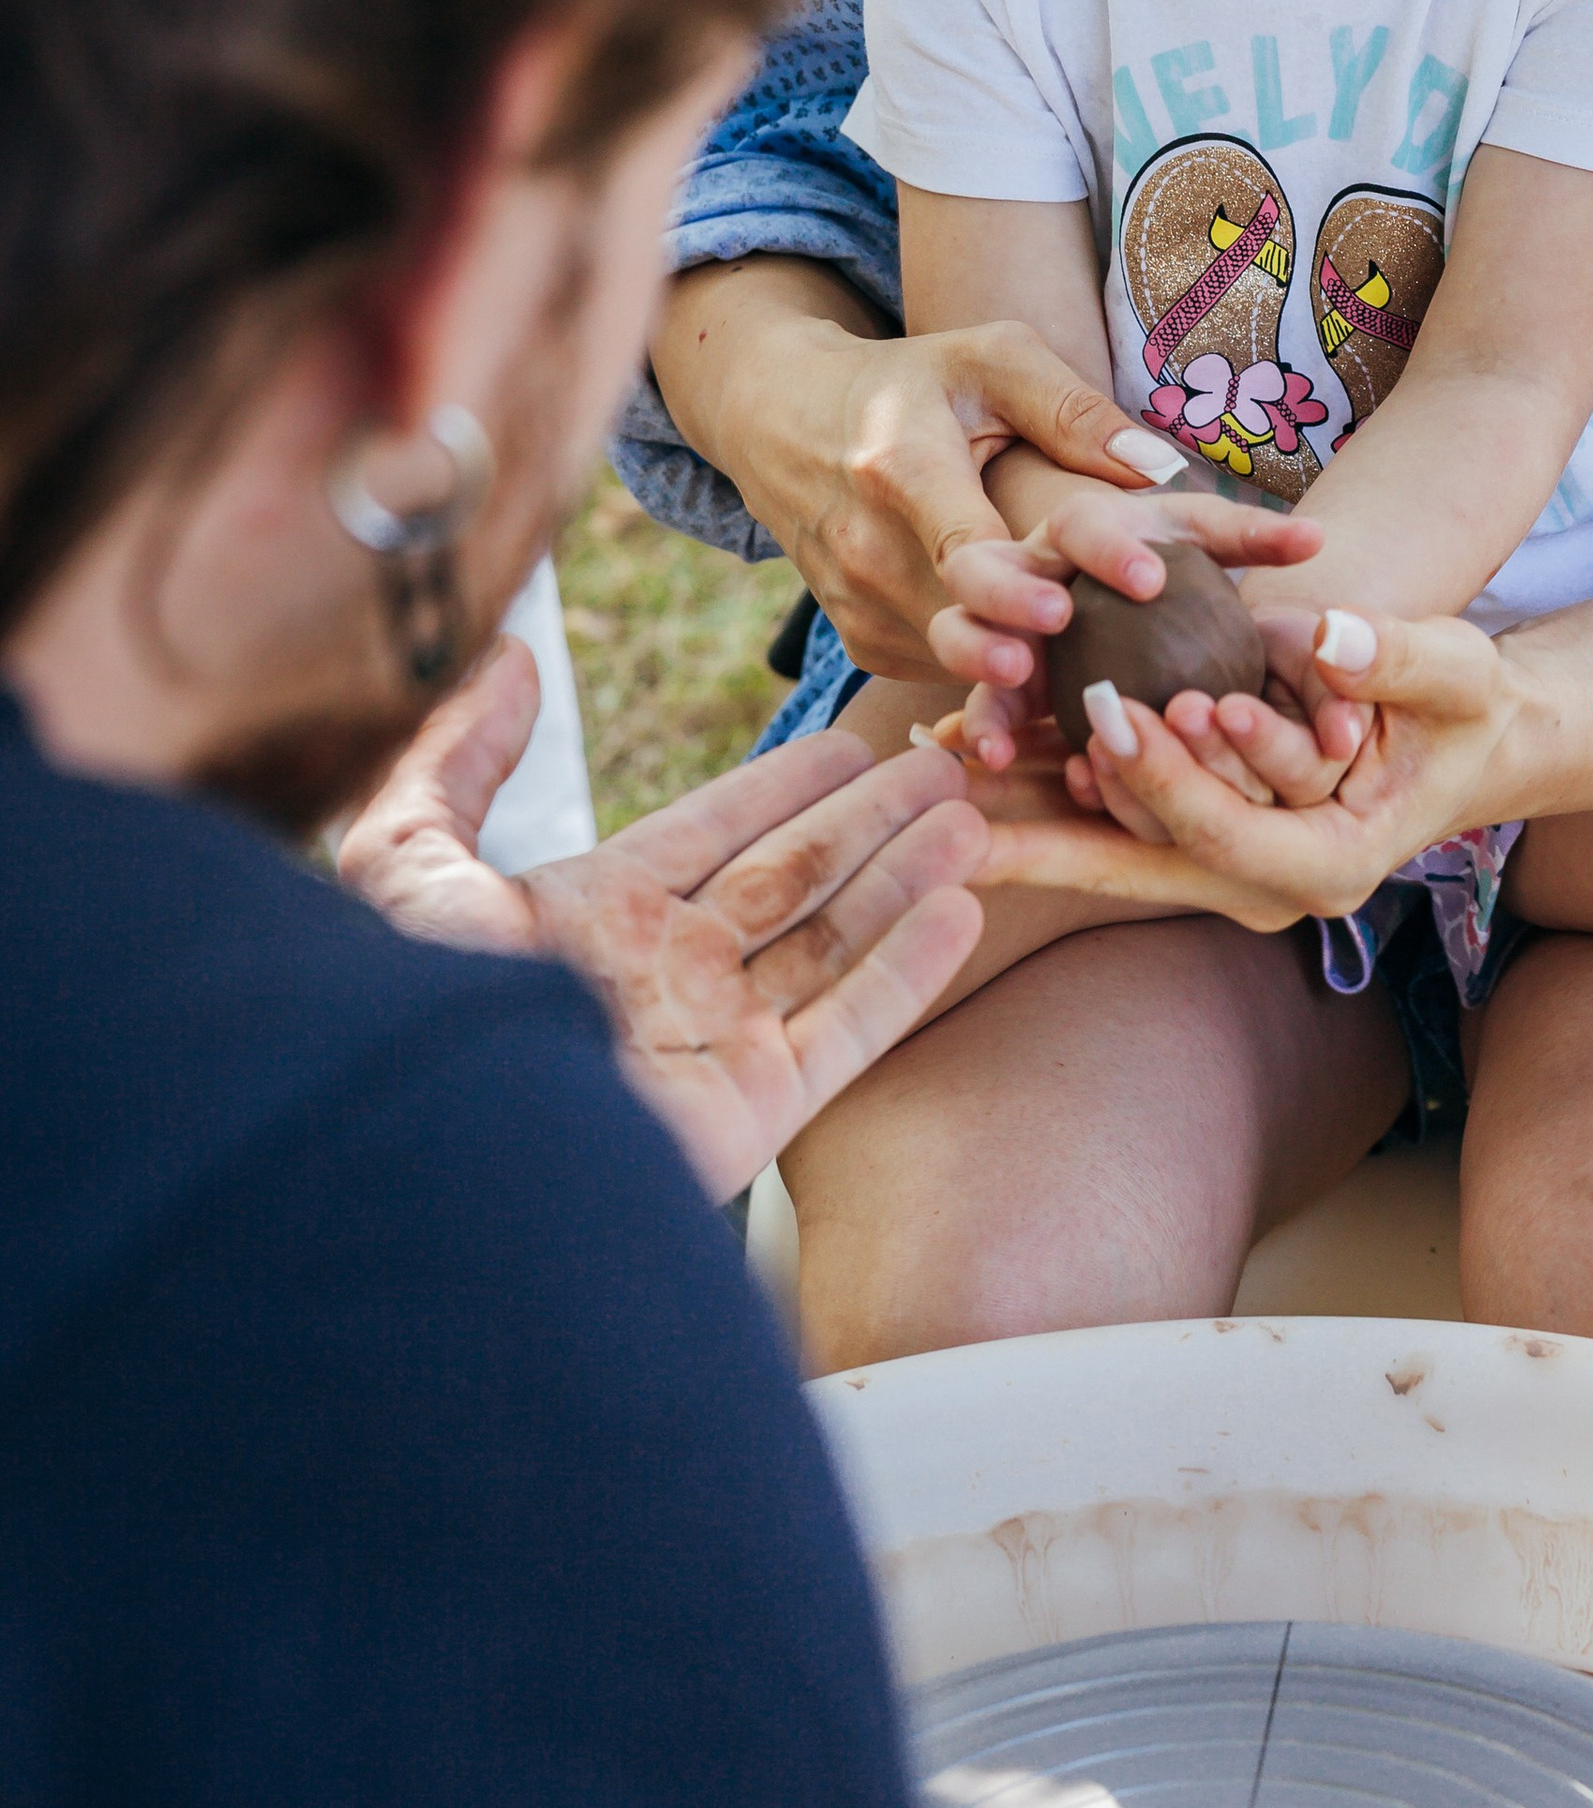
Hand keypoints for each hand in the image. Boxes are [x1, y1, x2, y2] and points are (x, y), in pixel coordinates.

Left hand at [337, 639, 990, 1201]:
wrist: (439, 1155)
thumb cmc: (411, 1011)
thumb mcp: (406, 862)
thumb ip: (458, 758)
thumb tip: (508, 653)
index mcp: (593, 914)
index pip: (713, 828)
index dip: (784, 783)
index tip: (851, 741)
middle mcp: (662, 973)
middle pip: (791, 875)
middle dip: (870, 819)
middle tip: (942, 762)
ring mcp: (712, 1042)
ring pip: (832, 939)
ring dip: (904, 877)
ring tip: (970, 817)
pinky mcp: (752, 1109)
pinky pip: (848, 1025)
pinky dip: (908, 968)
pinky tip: (958, 909)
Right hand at [654, 260, 1195, 683]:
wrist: (785, 422)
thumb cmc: (912, 383)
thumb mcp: (988, 363)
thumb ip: (1072, 409)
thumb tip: (1162, 468)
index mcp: (901, 470)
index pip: (963, 551)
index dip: (1019, 589)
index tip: (1084, 603)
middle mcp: (867, 549)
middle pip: (963, 625)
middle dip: (1040, 650)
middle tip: (1114, 667)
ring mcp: (858, 605)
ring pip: (959, 660)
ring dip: (1031, 667)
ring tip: (1100, 664)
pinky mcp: (863, 640)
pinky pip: (942, 672)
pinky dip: (994, 672)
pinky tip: (1049, 656)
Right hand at [935, 486, 1325, 767]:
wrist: (1113, 593)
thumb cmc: (1163, 561)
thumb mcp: (1198, 541)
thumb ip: (1249, 540)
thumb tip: (1318, 541)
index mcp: (1079, 527)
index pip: (1082, 521)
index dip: (1109, 547)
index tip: (1151, 579)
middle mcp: (1023, 568)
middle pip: (987, 565)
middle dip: (1013, 588)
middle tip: (1057, 615)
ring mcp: (993, 625)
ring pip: (959, 629)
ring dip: (978, 650)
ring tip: (1015, 674)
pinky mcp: (990, 682)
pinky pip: (973, 702)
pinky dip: (979, 727)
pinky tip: (995, 757)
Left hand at [973, 608, 1516, 930]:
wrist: (1465, 744)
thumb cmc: (1464, 708)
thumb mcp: (1454, 674)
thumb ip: (1393, 658)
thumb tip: (1328, 639)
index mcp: (1328, 866)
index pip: (1225, 832)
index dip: (1166, 773)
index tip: (1110, 709)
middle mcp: (1266, 888)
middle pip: (1138, 863)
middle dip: (1046, 828)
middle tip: (964, 786)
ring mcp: (1226, 872)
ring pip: (1110, 852)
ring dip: (1024, 820)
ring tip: (939, 779)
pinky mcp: (1198, 840)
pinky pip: (1111, 829)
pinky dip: (1046, 802)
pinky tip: (977, 765)